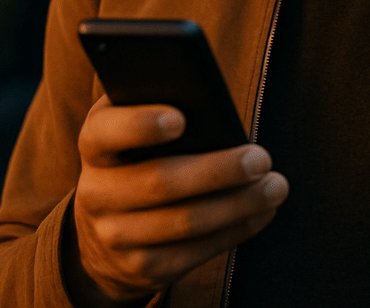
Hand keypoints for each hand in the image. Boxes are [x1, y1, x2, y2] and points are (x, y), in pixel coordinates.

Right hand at [65, 95, 288, 306]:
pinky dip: (236, 230)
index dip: (140, 125)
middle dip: (217, 170)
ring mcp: (116, 235)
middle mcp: (97, 192)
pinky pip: (196, 252)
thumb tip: (211, 103)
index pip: (107, 132)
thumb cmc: (136, 157)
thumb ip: (158, 106)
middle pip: (160, 182)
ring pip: (185, 222)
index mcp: (95, 145)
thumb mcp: (133, 126)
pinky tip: (261, 213)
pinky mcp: (142, 267)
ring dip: (238, 204)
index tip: (180, 119)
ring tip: (274, 186)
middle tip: (260, 158)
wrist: (104, 232)